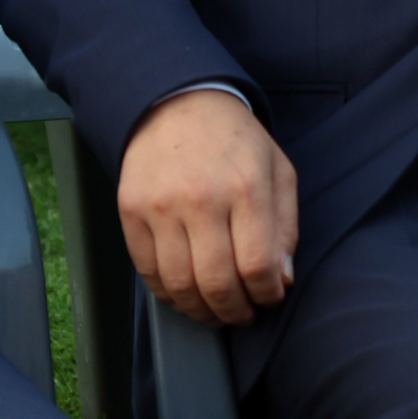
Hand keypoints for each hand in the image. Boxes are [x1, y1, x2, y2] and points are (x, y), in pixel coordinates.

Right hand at [118, 87, 298, 325]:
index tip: (269, 299)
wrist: (176, 103)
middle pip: (218, 284)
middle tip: (242, 315)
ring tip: (214, 311)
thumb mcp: (277, 170)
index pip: (258, 266)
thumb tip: (282, 279)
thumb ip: (286, 226)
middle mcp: (202, 198)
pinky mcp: (131, 211)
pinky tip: (185, 292)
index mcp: (246, 187)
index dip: (267, 295)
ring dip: (201, 311)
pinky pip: (149, 271)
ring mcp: (161, 206)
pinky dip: (169, 294)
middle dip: (235, 313)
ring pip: (180, 285)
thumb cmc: (234, 141)